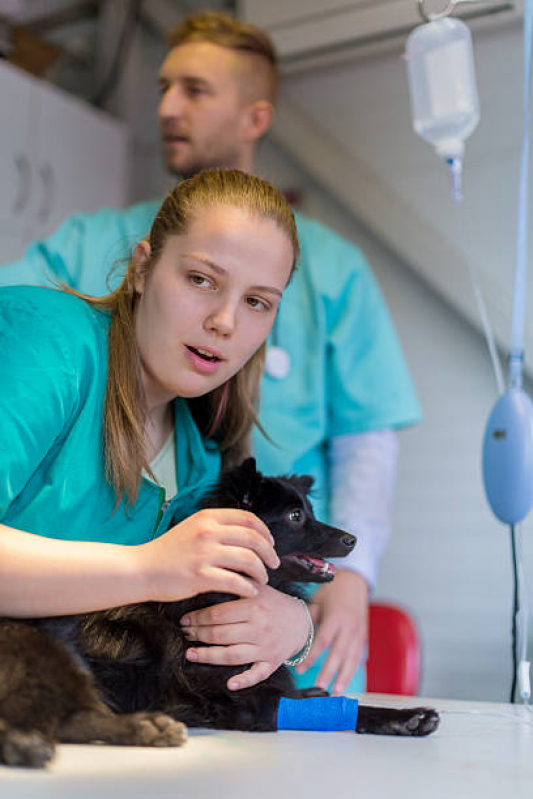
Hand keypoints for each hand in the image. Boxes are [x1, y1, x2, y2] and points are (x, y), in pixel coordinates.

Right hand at [137, 509, 279, 601]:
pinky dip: (248, 588)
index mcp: (208, 517)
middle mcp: (208, 532)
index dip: (265, 532)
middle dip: (269, 553)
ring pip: (248, 560)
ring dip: (261, 572)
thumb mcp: (192, 528)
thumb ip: (215, 527)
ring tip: (262, 580)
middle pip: (253, 539)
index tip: (271, 544)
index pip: (248, 519)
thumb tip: (244, 532)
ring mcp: (205, 553)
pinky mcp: (201, 576)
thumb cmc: (167, 551)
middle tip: (274, 564)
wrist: (140, 569)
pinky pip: (235, 582)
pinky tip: (250, 592)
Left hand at [180, 585, 309, 689]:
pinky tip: (229, 684)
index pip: (218, 614)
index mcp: (254, 606)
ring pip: (232, 655)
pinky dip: (244, 680)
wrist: (303, 620)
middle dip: (198, 635)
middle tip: (185, 633)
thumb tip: (213, 575)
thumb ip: (239, 582)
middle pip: (221, 634)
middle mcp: (259, 627)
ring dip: (209, 656)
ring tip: (190, 654)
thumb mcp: (259, 587)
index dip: (198, 618)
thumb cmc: (274, 603)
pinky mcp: (272, 662)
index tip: (185, 619)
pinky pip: (257, 674)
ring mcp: (266, 647)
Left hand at [296, 569, 368, 693]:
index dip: (312, 657)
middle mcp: (348, 626)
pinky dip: (353, 669)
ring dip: (344, 676)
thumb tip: (293, 635)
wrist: (355, 580)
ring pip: (352, 658)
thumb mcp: (318, 600)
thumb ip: (309, 619)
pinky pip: (359, 655)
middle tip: (319, 688)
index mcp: (335, 617)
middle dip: (329, 672)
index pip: (323, 641)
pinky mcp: (363, 635)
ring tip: (336, 691)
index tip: (300, 669)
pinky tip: (346, 680)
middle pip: (338, 653)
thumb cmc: (332, 589)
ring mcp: (358, 632)